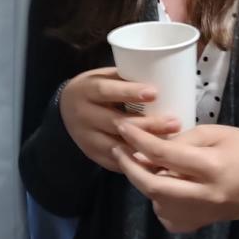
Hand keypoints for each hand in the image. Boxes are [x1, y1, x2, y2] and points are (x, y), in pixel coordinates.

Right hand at [58, 66, 180, 172]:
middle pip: (116, 122)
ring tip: (171, 143)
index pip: (106, 91)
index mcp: (86, 90)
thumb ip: (124, 78)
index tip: (155, 93)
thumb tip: (161, 76)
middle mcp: (83, 115)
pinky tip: (157, 160)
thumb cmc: (94, 89)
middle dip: (147, 124)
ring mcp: (86, 138)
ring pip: (118, 146)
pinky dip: (137, 161)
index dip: (129, 92)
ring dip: (145, 146)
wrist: (64, 110)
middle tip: (174, 123)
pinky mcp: (92, 155)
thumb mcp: (101, 77)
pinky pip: (117, 162)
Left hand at [112, 121, 238, 232]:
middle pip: (153, 186)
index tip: (123, 127)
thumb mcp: (217, 133)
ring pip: (158, 203)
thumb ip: (182, 140)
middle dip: (130, 167)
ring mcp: (203, 213)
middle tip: (119, 150)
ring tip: (143, 165)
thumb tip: (152, 146)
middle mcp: (204, 195)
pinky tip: (164, 187)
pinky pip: (169, 218)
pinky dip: (159, 203)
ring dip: (145, 184)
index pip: (163, 154)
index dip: (138, 140)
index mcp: (210, 167)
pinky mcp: (203, 224)